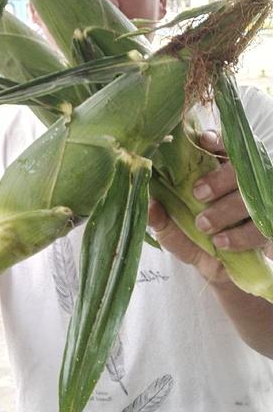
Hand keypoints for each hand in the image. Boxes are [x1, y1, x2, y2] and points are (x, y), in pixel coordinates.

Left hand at [149, 130, 270, 284]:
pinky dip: (239, 235)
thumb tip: (150, 205)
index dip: (217, 140)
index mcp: (216, 173)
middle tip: (198, 193)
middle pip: (239, 169)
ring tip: (204, 225)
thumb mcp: (174, 233)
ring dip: (226, 209)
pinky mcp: (267, 227)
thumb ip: (162, 221)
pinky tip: (221, 242)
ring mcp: (258, 204)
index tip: (204, 141)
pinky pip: (260, 227)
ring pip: (251, 196)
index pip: (223, 146)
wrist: (220, 271)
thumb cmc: (195, 241)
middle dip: (219, 179)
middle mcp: (241, 183)